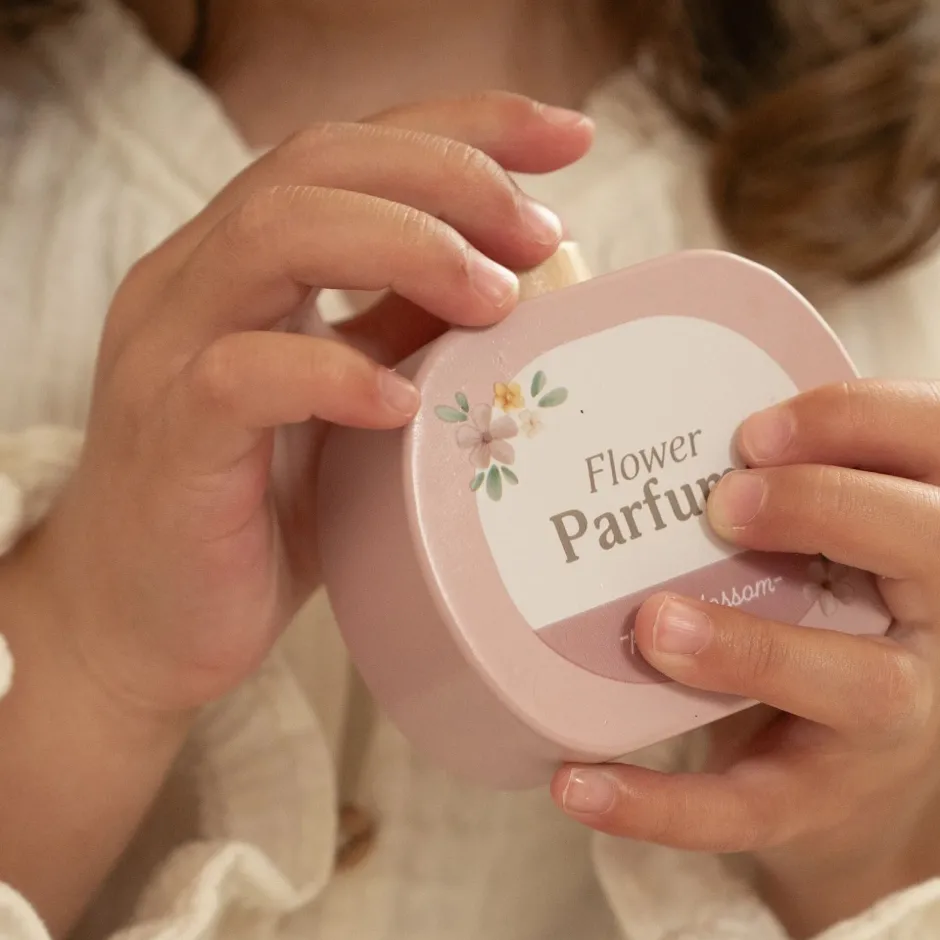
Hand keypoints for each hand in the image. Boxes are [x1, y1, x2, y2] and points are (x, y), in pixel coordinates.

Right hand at [31, 93, 592, 718]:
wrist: (147, 621)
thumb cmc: (262, 510)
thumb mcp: (350, 406)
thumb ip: (403, 332)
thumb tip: (512, 282)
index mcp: (244, 263)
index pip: (352, 150)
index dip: (463, 127)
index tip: (567, 139)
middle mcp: (197, 280)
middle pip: (318, 165)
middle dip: (448, 178)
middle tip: (540, 235)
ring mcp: (170, 349)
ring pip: (275, 238)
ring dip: (406, 249)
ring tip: (494, 300)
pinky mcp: (170, 434)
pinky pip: (243, 376)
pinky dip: (338, 376)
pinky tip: (406, 403)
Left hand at [552, 380, 939, 935]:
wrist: (848, 758)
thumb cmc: (815, 610)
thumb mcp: (813, 537)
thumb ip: (768, 484)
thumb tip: (630, 413)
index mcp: (925, 527)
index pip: (931, 443)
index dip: (857, 420)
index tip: (753, 427)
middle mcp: (932, 617)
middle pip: (929, 544)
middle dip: (827, 507)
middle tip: (723, 503)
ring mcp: (889, 715)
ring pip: (857, 683)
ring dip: (752, 650)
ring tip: (654, 626)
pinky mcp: (821, 794)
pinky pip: (751, 806)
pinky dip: (662, 802)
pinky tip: (577, 782)